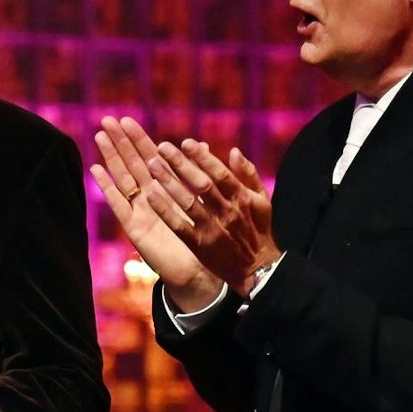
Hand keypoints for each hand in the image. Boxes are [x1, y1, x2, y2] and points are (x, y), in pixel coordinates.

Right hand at [89, 116, 220, 310]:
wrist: (197, 269)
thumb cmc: (201, 236)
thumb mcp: (202, 200)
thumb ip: (197, 172)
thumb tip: (199, 144)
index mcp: (164, 188)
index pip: (149, 157)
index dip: (138, 139)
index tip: (127, 120)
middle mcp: (148, 197)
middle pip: (131, 163)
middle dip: (120, 142)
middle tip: (107, 120)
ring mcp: (138, 211)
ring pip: (122, 178)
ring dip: (111, 158)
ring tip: (100, 137)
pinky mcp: (134, 228)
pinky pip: (119, 204)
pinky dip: (107, 187)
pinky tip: (96, 171)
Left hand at [146, 139, 279, 293]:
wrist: (257, 269)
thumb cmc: (258, 229)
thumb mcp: (262, 200)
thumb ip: (248, 174)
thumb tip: (233, 150)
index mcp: (242, 198)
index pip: (220, 173)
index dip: (202, 157)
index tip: (185, 142)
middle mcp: (227, 212)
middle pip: (201, 184)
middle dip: (181, 164)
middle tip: (162, 147)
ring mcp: (212, 229)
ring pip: (188, 203)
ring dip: (169, 183)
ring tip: (152, 165)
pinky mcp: (199, 245)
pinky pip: (179, 226)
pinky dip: (165, 211)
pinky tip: (150, 196)